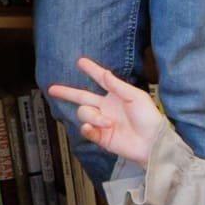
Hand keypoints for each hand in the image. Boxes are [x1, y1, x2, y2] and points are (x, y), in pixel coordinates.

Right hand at [42, 56, 163, 164]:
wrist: (152, 143)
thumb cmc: (149, 119)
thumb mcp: (136, 97)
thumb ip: (117, 85)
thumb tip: (105, 73)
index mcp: (116, 95)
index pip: (100, 79)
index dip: (91, 70)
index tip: (80, 62)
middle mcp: (106, 107)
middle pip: (81, 97)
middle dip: (66, 93)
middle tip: (52, 89)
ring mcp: (102, 122)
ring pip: (84, 113)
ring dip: (93, 117)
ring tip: (107, 123)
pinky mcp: (101, 136)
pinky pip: (86, 130)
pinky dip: (88, 128)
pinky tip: (93, 128)